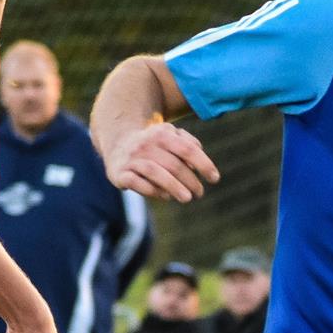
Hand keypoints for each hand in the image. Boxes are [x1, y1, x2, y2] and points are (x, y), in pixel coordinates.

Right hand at [104, 123, 220, 202]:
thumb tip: (198, 163)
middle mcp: (146, 144)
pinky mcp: (120, 173)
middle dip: (190, 181)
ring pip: (156, 173)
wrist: (118, 145)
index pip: (187, 149)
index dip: (204, 164)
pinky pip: (137, 183)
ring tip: (187, 198)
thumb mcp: (171, 137)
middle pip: (173, 164)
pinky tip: (165, 197)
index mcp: (162, 133)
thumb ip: (188, 145)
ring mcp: (132, 158)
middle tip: (199, 193)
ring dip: (174, 187)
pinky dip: (153, 191)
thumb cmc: (154, 145)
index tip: (214, 178)